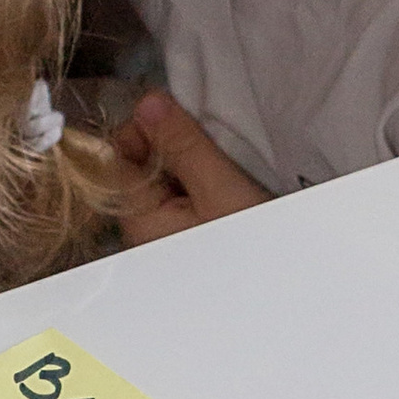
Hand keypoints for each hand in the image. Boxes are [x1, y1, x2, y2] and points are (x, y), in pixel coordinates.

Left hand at [115, 90, 269, 246]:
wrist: (285, 294)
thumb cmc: (254, 250)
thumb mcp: (221, 190)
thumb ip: (183, 145)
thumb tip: (148, 103)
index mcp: (138, 218)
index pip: (113, 156)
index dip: (143, 129)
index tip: (179, 122)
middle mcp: (139, 229)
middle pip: (133, 166)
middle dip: (167, 147)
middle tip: (208, 151)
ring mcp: (158, 236)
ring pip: (156, 180)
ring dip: (185, 165)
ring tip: (220, 173)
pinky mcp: (178, 238)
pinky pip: (174, 199)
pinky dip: (195, 185)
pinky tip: (221, 190)